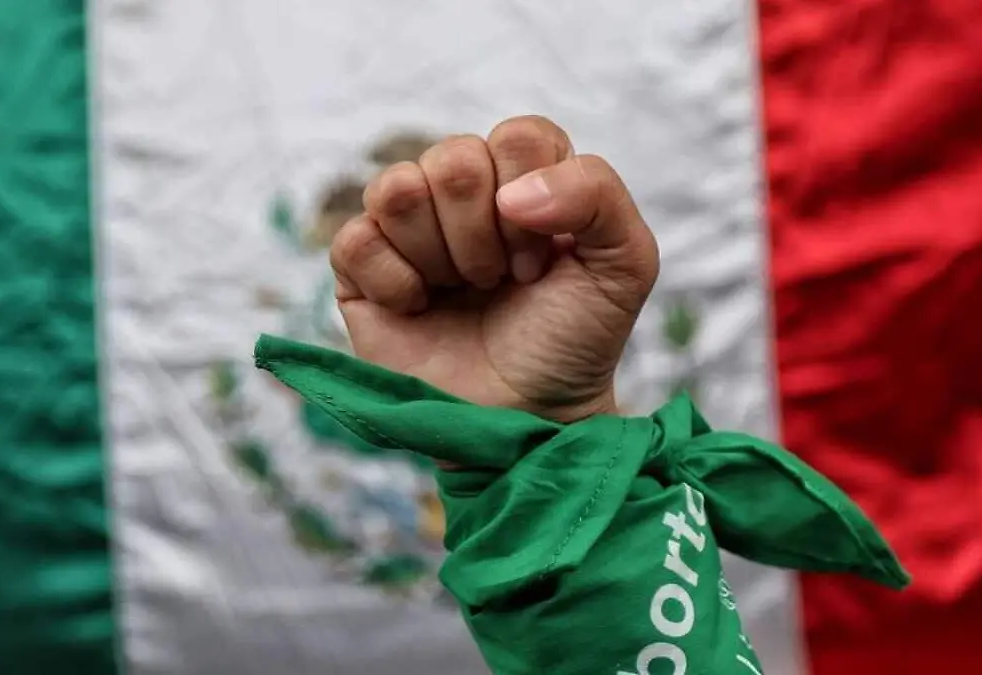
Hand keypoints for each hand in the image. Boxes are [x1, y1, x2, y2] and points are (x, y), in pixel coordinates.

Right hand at [330, 116, 658, 421]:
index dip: (532, 198)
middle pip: (453, 159)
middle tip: (501, 282)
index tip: (540, 263)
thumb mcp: (625, 264)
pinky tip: (420, 308)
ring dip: (440, 256)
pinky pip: (356, 239)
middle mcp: (463, 191)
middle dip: (485, 236)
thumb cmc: (573, 339)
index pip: (518, 135)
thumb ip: (598, 193)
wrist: (527, 415)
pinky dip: (395, 283)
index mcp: (524, 175)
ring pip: (397, 188)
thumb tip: (511, 194)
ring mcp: (408, 226)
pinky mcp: (362, 268)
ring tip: (463, 291)